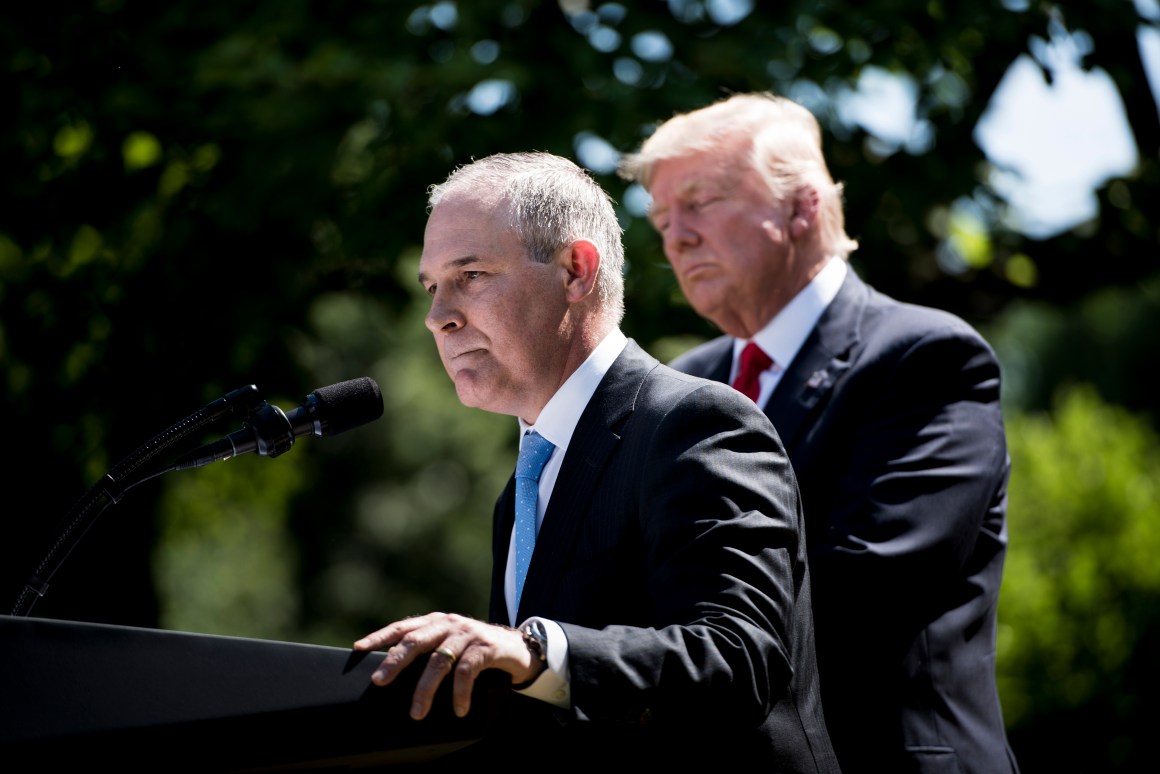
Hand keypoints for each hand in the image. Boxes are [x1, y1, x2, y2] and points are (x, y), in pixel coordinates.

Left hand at [353, 612, 542, 719]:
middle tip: (379, 681)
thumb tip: (390, 671)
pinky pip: (466, 672)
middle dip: (395, 662)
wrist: (518, 649)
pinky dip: (460, 693)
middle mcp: (449, 624)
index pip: (403, 626)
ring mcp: (467, 634)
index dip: (380, 636)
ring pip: (438, 661)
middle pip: (416, 641)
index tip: (359, 649)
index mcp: (435, 622)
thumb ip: (428, 651)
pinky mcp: (485, 648)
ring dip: (425, 689)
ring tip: (418, 712)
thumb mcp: (450, 646)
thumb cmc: (476, 652)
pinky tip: (459, 709)